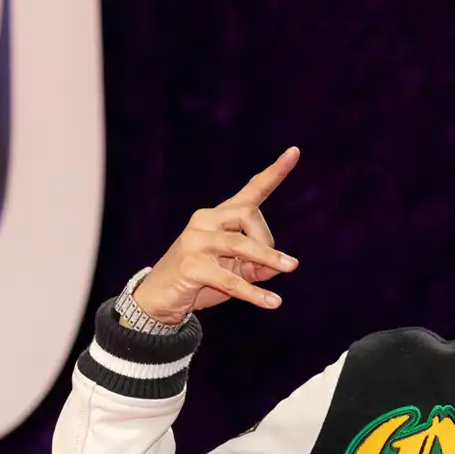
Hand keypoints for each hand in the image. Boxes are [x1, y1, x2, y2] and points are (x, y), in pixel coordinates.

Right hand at [131, 147, 301, 324]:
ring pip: (239, 244)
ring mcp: (194, 241)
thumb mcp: (237, 271)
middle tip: (279, 265)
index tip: (295, 151)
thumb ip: (260, 265)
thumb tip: (282, 265)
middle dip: (268, 241)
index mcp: (219, 216)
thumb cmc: (202, 282)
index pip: (252, 190)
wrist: (159, 300)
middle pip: (249, 215)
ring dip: (269, 257)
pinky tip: (273, 302)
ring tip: (291, 268)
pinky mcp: (190, 265)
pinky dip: (253, 292)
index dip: (275, 172)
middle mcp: (205, 220)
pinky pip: (229, 278)